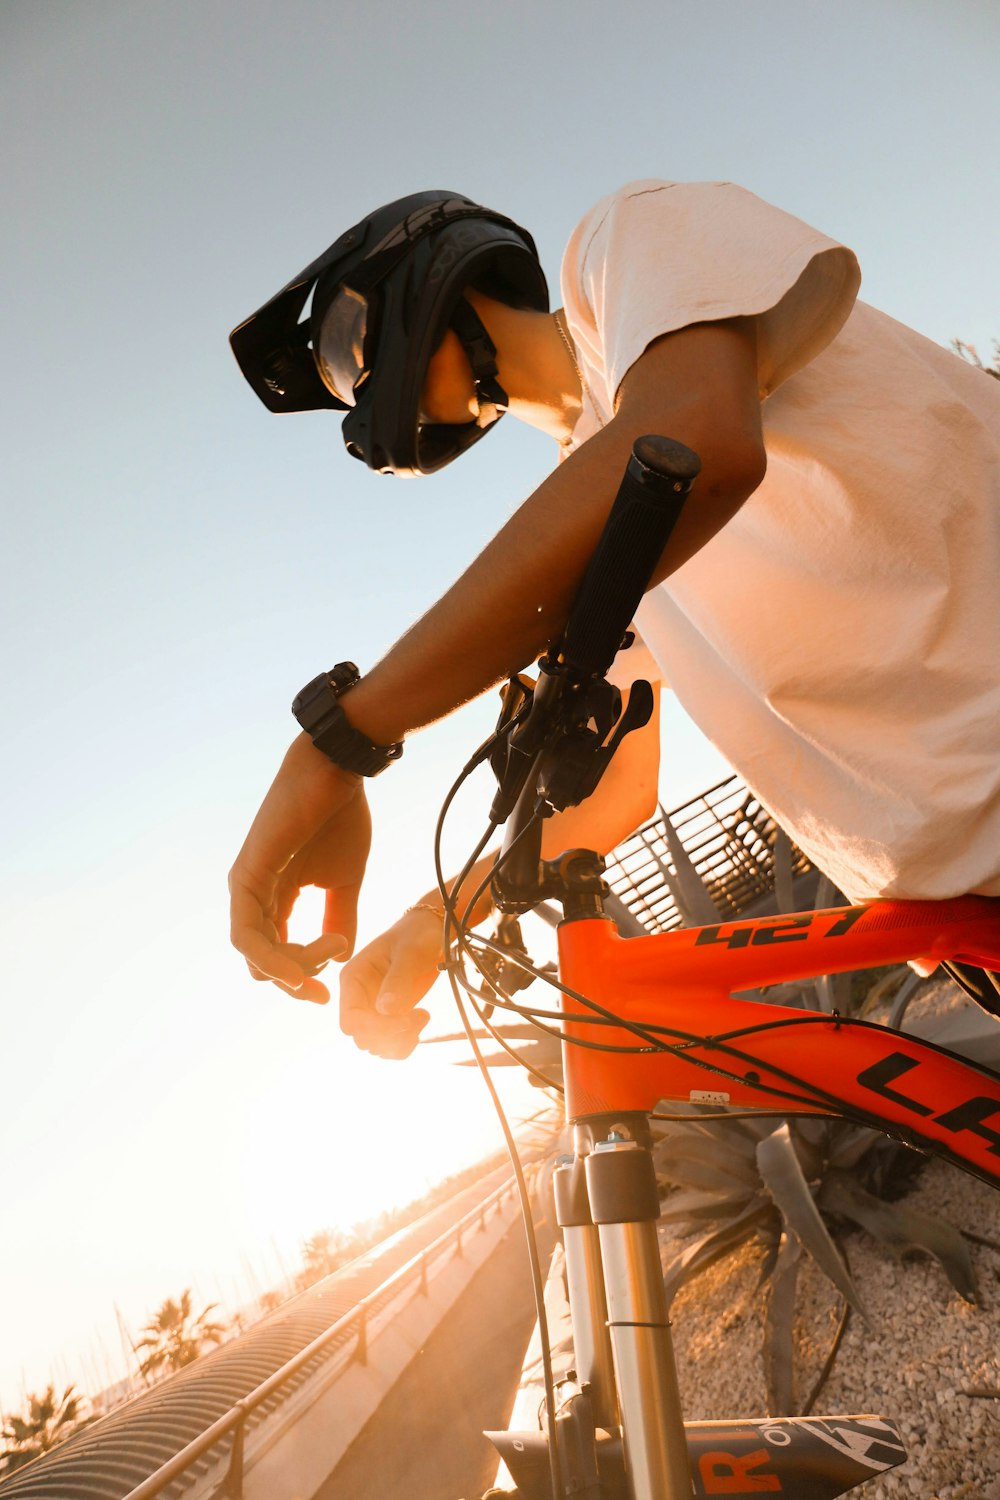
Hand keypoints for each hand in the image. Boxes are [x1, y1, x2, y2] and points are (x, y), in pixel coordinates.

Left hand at [229, 733, 371, 1002]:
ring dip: (292, 969)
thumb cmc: (340, 818)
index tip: (330, 996)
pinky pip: (246, 934)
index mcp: (276, 899)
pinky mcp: (245, 877)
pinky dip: (271, 957)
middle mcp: (255, 897)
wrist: (337, 773)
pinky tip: (304, 963)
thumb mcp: (345, 881)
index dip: (302, 980)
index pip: (278, 955)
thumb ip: (341, 918)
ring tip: (327, 957)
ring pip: (254, 954)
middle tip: (324, 991)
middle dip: (295, 983)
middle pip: (261, 963)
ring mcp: (246, 887)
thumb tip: (343, 959)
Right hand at [339, 906, 443, 1058]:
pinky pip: (389, 1044)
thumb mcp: (411, 952)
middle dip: (391, 1035)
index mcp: (353, 978)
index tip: (407, 1019)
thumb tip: (386, 1011)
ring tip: (422, 1017)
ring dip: (400, 1042)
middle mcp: (358, 996)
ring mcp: (372, 1008)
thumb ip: (398, 979)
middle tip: (421, 1015)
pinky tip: (420, 1024)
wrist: (430, 932)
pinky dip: (404, 1043)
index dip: (376, 1028)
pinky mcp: (388, 1016)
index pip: (351, 1019)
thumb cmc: (418, 935)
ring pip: (375, 1045)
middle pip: (362, 1037)